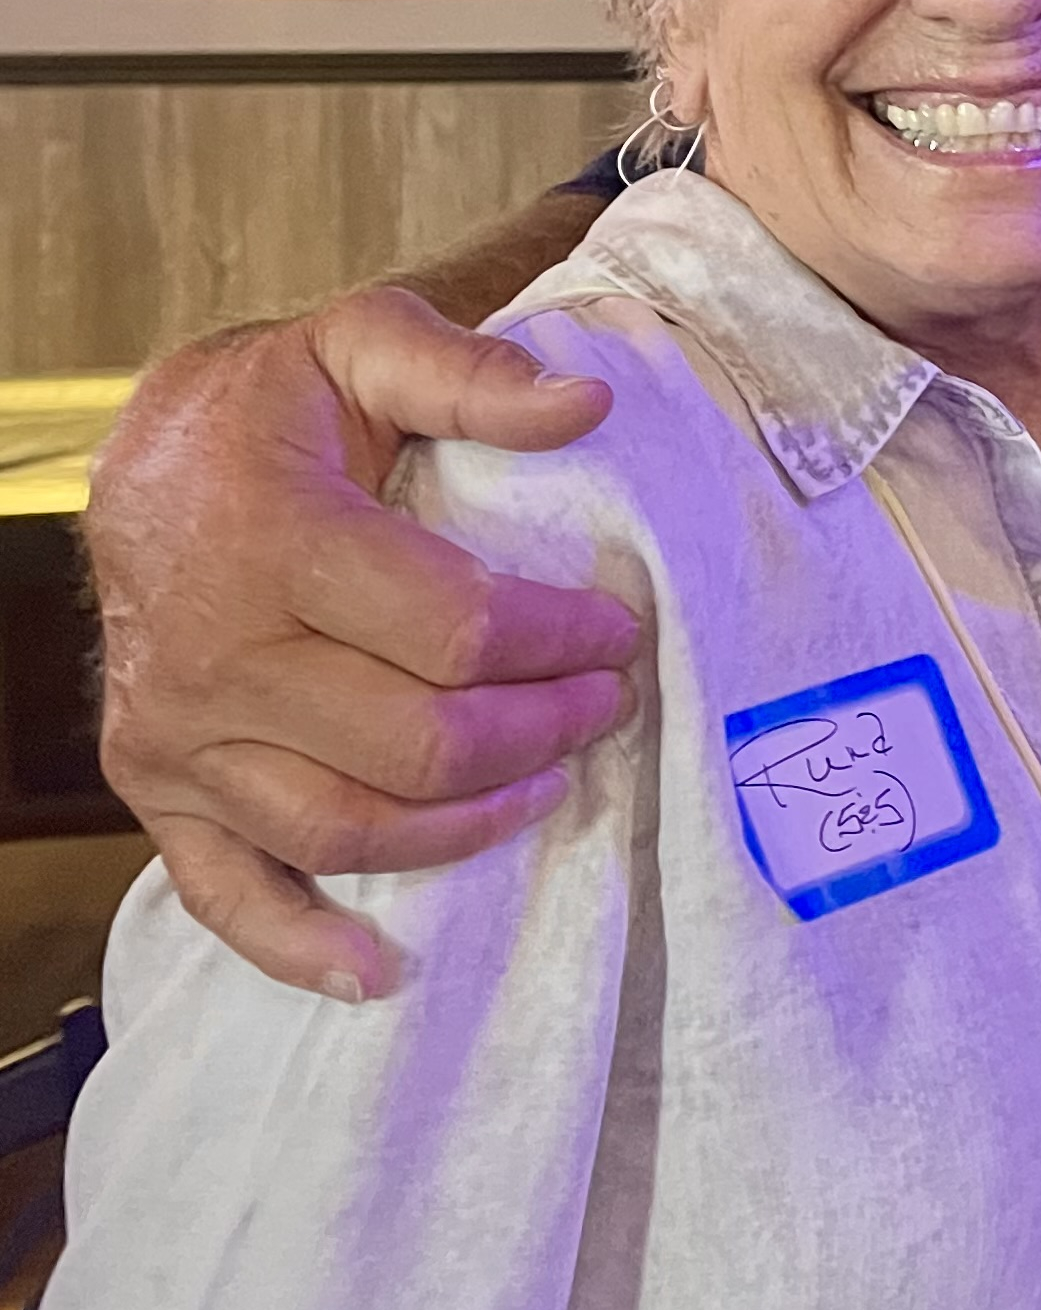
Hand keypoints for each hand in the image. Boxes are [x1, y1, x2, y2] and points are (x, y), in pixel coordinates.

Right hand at [87, 288, 639, 998]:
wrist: (148, 455)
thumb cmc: (279, 402)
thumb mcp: (364, 340)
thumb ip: (470, 371)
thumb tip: (584, 404)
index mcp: (274, 541)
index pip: (457, 630)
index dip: (561, 642)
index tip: (622, 633)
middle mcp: (215, 654)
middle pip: (416, 741)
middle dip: (540, 732)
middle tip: (607, 703)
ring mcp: (179, 736)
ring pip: (346, 825)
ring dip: (467, 823)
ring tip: (550, 786)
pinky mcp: (160, 788)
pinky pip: (228, 892)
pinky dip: (302, 943)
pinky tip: (379, 969)